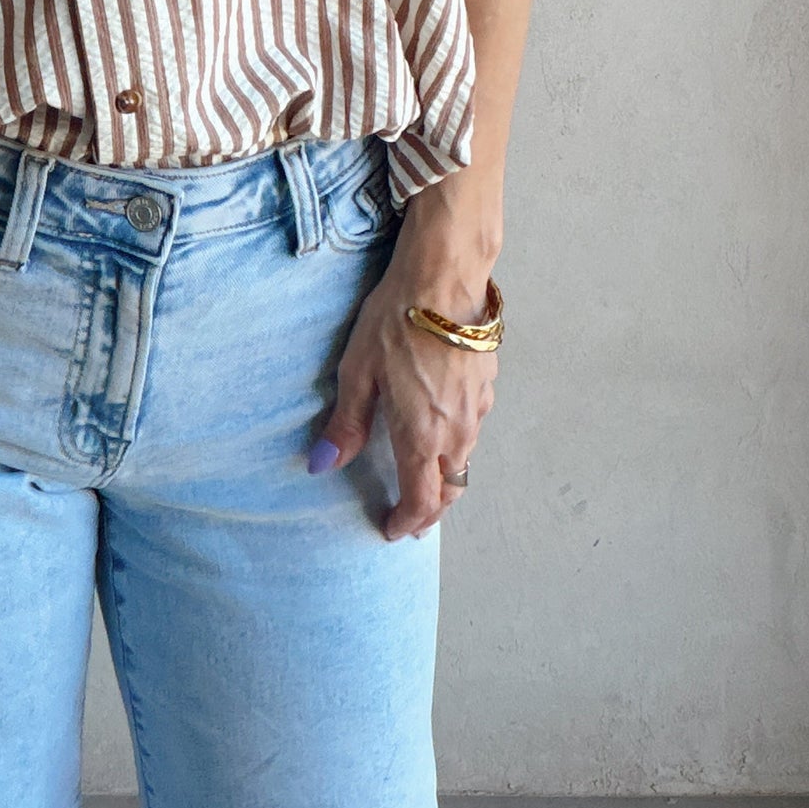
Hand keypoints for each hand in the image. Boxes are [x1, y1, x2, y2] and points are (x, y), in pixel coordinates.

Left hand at [309, 188, 498, 539]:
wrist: (445, 278)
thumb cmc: (396, 321)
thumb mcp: (358, 371)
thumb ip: (346, 424)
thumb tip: (321, 465)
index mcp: (422, 436)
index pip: (420, 500)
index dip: (406, 521)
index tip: (390, 529)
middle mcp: (457, 432)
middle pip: (450, 489)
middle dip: (430, 509)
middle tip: (410, 518)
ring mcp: (477, 410)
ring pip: (465, 462)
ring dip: (446, 480)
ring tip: (426, 481)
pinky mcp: (487, 386)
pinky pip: (473, 432)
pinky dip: (458, 448)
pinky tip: (443, 433)